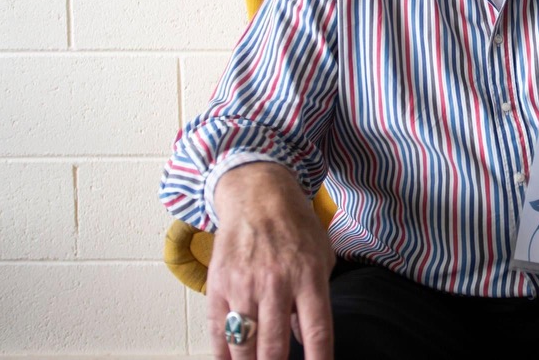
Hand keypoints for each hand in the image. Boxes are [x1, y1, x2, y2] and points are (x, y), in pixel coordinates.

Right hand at [207, 162, 335, 358]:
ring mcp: (244, 285)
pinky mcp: (219, 284)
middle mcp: (276, 283)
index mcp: (309, 277)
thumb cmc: (295, 226)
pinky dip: (222, 354)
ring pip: (244, 344)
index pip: (317, 331)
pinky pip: (218, 330)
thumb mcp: (321, 257)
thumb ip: (316, 299)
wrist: (258, 195)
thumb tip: (305, 337)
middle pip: (274, 347)